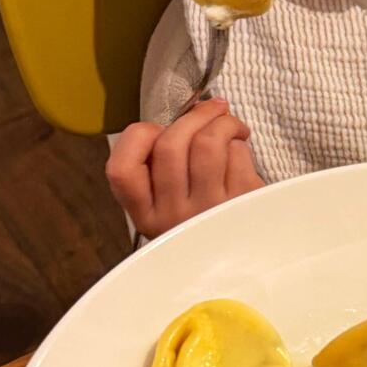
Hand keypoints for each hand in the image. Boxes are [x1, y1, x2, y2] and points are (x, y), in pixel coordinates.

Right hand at [106, 97, 263, 238]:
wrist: (244, 258)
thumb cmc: (202, 217)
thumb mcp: (169, 202)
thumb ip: (163, 165)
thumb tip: (191, 110)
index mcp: (145, 214)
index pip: (122, 169)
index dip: (137, 136)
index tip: (157, 129)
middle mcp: (173, 217)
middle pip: (170, 146)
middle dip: (194, 115)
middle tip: (212, 108)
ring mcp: (209, 211)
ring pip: (208, 144)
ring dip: (223, 123)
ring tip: (231, 126)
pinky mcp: (243, 205)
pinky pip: (239, 155)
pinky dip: (241, 143)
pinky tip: (241, 150)